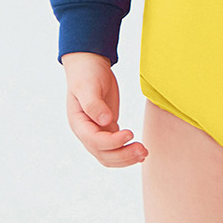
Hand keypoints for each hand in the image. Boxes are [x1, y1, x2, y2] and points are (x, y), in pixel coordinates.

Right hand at [62, 52, 147, 167]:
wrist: (89, 64)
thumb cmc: (86, 73)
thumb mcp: (87, 86)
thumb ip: (94, 104)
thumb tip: (105, 121)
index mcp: (79, 122)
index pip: (95, 141)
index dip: (113, 142)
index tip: (130, 133)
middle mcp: (86, 131)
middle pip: (103, 154)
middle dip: (123, 155)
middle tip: (142, 149)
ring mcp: (96, 131)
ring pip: (109, 155)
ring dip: (126, 158)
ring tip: (144, 153)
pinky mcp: (106, 128)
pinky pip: (115, 148)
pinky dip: (126, 152)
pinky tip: (140, 151)